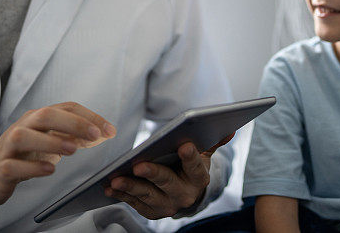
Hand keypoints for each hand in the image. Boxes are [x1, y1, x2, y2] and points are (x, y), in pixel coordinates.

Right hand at [0, 102, 114, 226]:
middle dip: (72, 123)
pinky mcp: (0, 168)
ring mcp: (8, 147)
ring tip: (73, 150)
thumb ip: (74, 135)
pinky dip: (32, 167)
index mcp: (37, 118)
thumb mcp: (49, 141)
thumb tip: (103, 132)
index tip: (110, 130)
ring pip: (24, 136)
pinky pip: (13, 165)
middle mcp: (22, 127)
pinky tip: (49, 169)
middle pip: (44, 115)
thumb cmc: (21, 155)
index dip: (90, 116)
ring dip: (51, 141)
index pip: (65, 108)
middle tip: (94, 135)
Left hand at [105, 133, 233, 218]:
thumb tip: (229, 128)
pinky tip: (109, 186)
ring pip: (147, 196)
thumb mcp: (203, 154)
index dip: (191, 157)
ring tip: (116, 179)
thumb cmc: (191, 167)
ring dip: (130, 188)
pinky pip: (134, 203)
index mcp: (199, 178)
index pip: (196, 167)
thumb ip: (212, 141)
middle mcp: (184, 195)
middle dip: (153, 174)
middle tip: (139, 165)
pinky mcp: (151, 212)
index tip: (185, 145)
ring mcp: (166, 206)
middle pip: (168, 183)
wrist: (186, 194)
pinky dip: (121, 195)